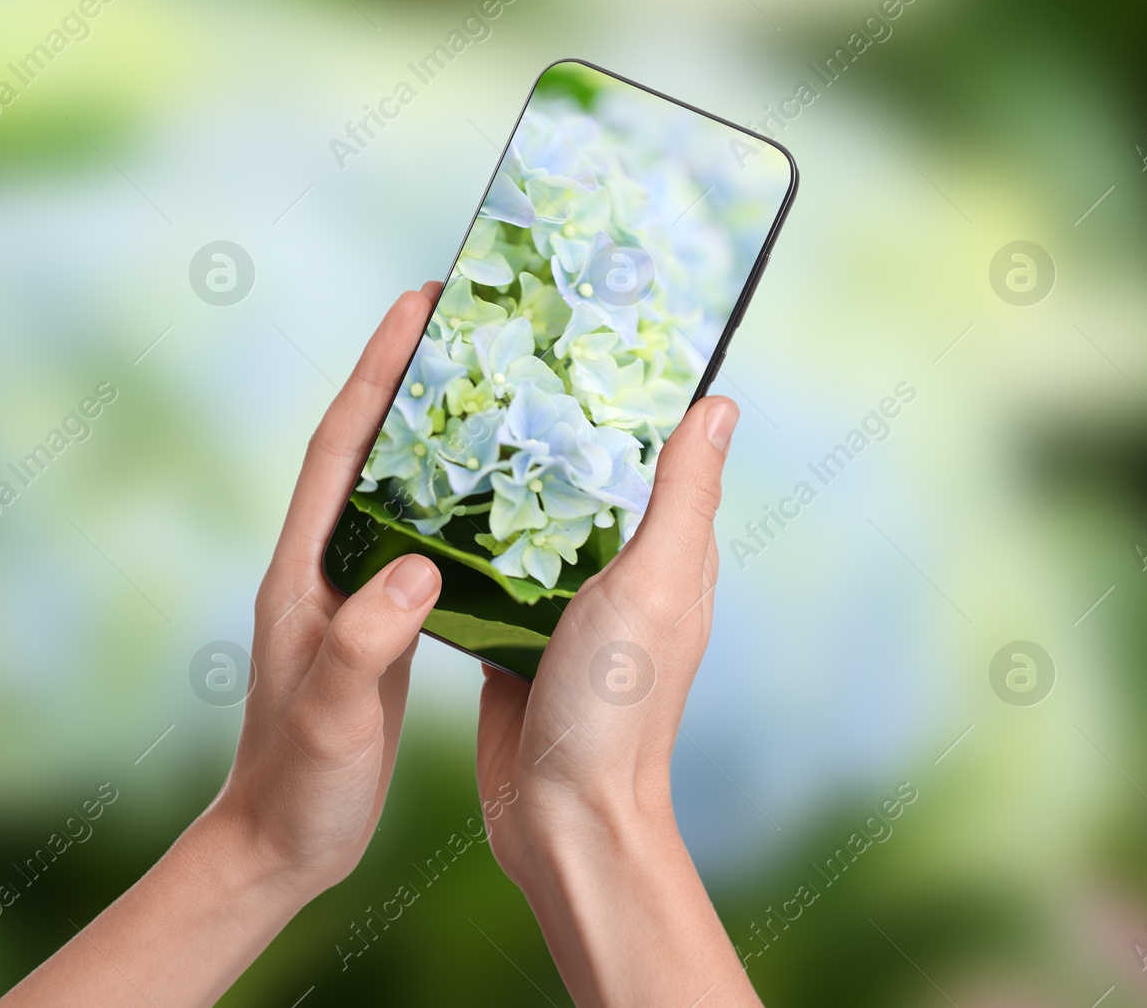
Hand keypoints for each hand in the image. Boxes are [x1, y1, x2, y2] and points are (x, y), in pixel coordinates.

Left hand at [0, 286, 444, 1006]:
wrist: (281, 844)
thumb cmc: (298, 784)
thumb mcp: (334, 713)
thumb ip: (367, 639)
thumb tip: (421, 568)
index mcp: (301, 573)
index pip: (338, 451)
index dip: (374, 374)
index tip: (414, 307)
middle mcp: (320, 569)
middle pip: (364, 450)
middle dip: (403, 378)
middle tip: (458, 320)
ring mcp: (348, 595)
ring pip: (392, 490)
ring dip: (430, 433)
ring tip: (486, 385)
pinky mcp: (378, 626)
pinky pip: (416, 540)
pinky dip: (450, 503)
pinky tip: (492, 496)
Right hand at [476, 395, 762, 1006]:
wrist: (560, 816)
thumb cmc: (617, 704)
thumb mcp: (653, 584)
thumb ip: (680, 499)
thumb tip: (718, 404)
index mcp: (667, 554)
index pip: (657, 453)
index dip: (633, 394)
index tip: (586, 331)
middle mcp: (620, 573)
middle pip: (588, 478)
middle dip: (554, 421)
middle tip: (498, 354)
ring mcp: (563, 607)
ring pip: (534, 519)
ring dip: (505, 473)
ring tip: (454, 407)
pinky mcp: (513, 635)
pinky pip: (493, 569)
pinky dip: (469, 534)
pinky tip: (428, 498)